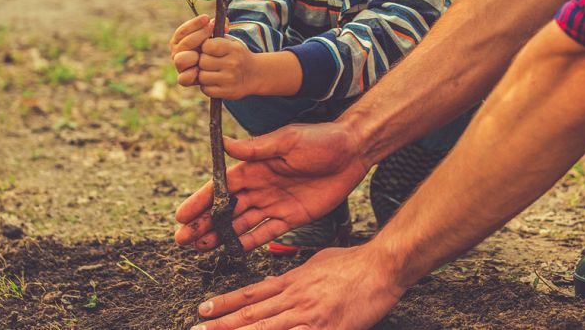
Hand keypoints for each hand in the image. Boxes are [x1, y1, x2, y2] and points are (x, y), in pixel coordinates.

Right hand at [170, 15, 211, 86]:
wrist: (216, 68)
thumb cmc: (213, 48)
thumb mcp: (214, 37)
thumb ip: (216, 29)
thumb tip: (225, 22)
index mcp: (180, 41)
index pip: (182, 31)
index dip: (194, 24)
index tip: (206, 18)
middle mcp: (177, 53)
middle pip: (183, 44)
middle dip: (198, 35)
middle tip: (211, 28)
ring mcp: (181, 67)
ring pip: (180, 60)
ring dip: (192, 55)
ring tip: (204, 51)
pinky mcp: (185, 79)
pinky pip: (183, 79)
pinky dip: (189, 75)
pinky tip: (198, 70)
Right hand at [175, 123, 368, 251]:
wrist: (353, 151)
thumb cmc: (320, 140)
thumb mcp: (287, 140)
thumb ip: (256, 148)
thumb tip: (223, 143)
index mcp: (255, 166)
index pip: (221, 187)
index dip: (200, 201)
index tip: (181, 216)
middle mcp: (260, 186)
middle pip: (226, 209)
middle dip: (203, 224)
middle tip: (182, 240)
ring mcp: (274, 203)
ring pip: (241, 223)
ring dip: (220, 235)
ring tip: (199, 248)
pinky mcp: (291, 217)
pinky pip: (266, 233)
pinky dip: (248, 243)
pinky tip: (231, 252)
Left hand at [190, 245, 403, 329]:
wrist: (381, 266)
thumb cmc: (353, 263)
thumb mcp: (316, 262)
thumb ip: (293, 274)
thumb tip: (273, 280)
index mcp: (292, 281)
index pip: (251, 294)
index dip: (225, 303)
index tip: (203, 310)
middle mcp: (295, 298)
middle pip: (251, 315)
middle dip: (221, 326)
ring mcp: (309, 316)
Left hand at [197, 37, 259, 99]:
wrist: (255, 74)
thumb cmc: (237, 55)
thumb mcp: (232, 42)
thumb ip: (217, 35)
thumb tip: (204, 27)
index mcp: (233, 49)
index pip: (207, 46)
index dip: (205, 48)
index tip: (209, 50)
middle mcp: (233, 63)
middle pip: (203, 61)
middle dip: (203, 62)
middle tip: (210, 62)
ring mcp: (230, 79)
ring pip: (202, 76)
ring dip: (203, 75)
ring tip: (211, 72)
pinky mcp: (228, 92)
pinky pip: (206, 89)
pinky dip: (207, 86)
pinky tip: (214, 82)